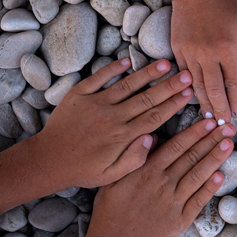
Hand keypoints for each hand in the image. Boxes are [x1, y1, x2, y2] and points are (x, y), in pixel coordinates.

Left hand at [35, 58, 193, 189]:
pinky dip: (112, 69)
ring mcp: (95, 104)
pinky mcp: (79, 95)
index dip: (174, 104)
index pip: (155, 116)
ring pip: (127, 85)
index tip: (189, 93)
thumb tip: (152, 139)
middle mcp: (112, 117)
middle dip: (169, 86)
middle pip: (147, 98)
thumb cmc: (83, 169)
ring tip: (165, 63)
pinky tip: (126, 61)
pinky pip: (98, 78)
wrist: (48, 160)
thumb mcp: (112, 175)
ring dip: (147, 74)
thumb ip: (134, 159)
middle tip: (187, 75)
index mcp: (122, 136)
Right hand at [86, 120, 235, 236]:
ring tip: (229, 144)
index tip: (209, 121)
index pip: (177, 146)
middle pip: (192, 157)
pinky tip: (221, 175)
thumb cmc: (112, 209)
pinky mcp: (180, 219)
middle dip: (212, 140)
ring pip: (198, 175)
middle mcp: (163, 183)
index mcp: (147, 170)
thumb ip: (133, 156)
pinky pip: (198, 200)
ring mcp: (173, 201)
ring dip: (215, 159)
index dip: (195, 132)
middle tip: (228, 127)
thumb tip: (150, 136)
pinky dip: (210, 187)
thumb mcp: (114, 177)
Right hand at [171, 0, 236, 123]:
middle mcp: (207, 54)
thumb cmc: (226, 4)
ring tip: (209, 116)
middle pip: (213, 90)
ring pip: (196, 85)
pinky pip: (184, 74)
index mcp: (227, 48)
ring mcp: (189, 52)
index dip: (235, 101)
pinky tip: (195, 97)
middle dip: (219, 109)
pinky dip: (190, 88)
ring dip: (204, 103)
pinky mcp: (177, 49)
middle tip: (222, 123)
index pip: (232, 82)